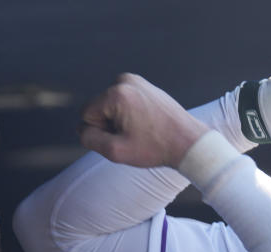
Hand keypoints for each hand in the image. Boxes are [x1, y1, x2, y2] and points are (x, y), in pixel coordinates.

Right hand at [79, 73, 209, 168]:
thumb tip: (82, 128)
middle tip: (136, 136)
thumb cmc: (157, 148)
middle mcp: (125, 80)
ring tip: (143, 131)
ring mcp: (137, 81)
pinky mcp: (145, 86)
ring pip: (111, 107)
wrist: (189, 142)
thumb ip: (89, 139)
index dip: (100, 132)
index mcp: (117, 93)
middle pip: (99, 108)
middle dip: (111, 125)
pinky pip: (125, 104)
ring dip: (121, 121)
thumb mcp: (116, 151)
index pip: (86, 114)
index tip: (124, 138)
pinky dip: (131, 116)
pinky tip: (148, 124)